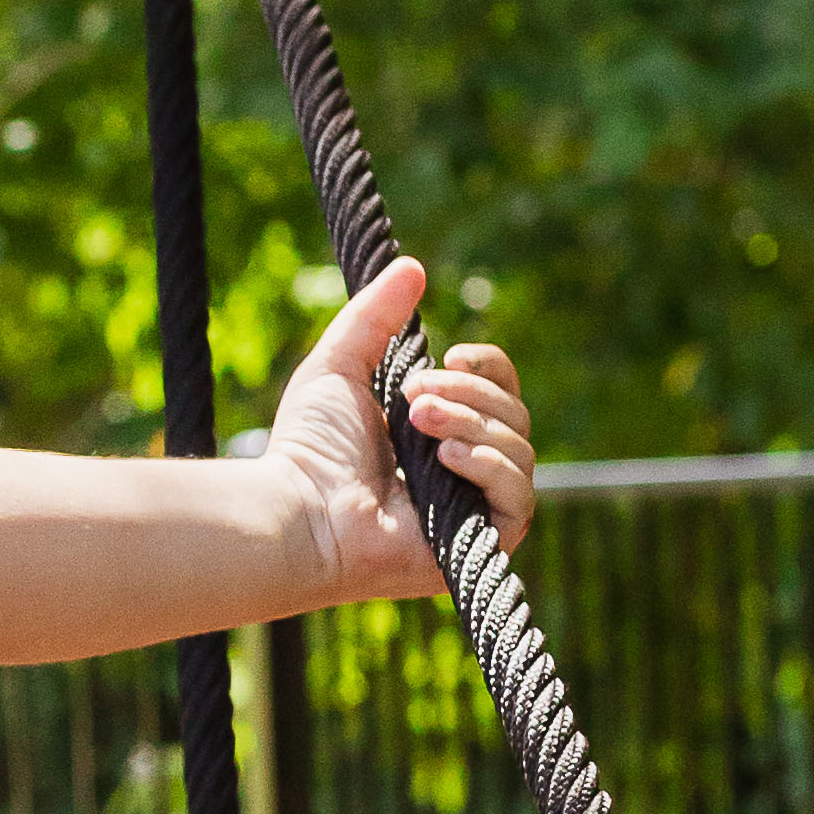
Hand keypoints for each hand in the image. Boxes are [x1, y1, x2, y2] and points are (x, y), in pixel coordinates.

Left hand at [266, 262, 534, 608]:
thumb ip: (374, 316)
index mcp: (443, 435)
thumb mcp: (340, 366)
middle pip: (514, 415)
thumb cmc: (307, 449)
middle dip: (468, 395)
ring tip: (417, 422)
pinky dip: (490, 468)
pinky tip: (447, 457)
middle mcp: (465, 474)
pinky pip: (518, 500)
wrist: (294, 512)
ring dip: (471, 423)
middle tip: (412, 397)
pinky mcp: (478, 548)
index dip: (490, 369)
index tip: (453, 355)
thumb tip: (411, 265)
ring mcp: (474, 513)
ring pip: (519, 450)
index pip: (501, 394)